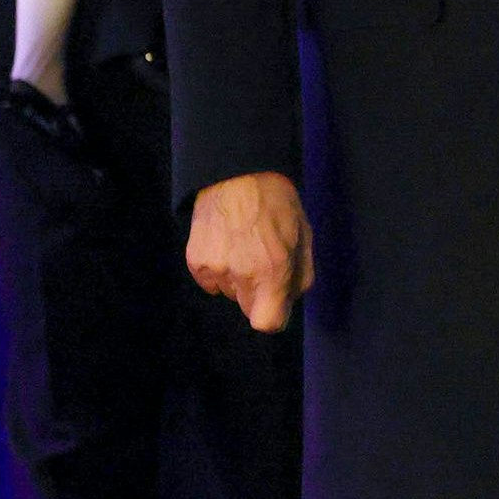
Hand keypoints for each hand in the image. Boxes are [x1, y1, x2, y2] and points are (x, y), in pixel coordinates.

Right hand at [186, 171, 313, 332]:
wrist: (235, 174)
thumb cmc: (277, 203)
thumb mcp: (304, 237)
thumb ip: (301, 276)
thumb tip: (290, 301)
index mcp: (271, 271)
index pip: (267, 323)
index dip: (275, 316)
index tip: (278, 303)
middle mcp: (240, 275)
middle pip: (248, 308)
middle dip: (258, 295)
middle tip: (263, 264)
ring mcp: (214, 269)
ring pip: (229, 293)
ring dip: (238, 281)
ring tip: (243, 248)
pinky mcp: (194, 261)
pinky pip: (210, 281)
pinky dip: (218, 271)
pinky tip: (225, 246)